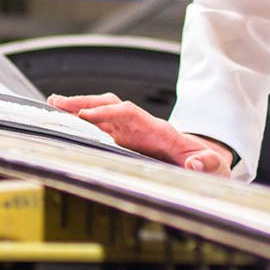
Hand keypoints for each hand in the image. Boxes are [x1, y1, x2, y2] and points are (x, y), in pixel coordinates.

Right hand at [47, 93, 233, 174]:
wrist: (205, 164)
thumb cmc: (208, 165)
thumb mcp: (215, 167)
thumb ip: (208, 165)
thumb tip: (195, 164)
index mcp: (160, 131)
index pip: (130, 114)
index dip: (109, 114)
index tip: (88, 116)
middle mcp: (142, 127)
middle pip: (111, 105)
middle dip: (85, 102)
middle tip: (59, 104)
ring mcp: (132, 133)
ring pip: (102, 113)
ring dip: (79, 108)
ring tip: (55, 106)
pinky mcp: (125, 142)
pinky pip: (101, 128)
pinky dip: (82, 122)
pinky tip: (65, 121)